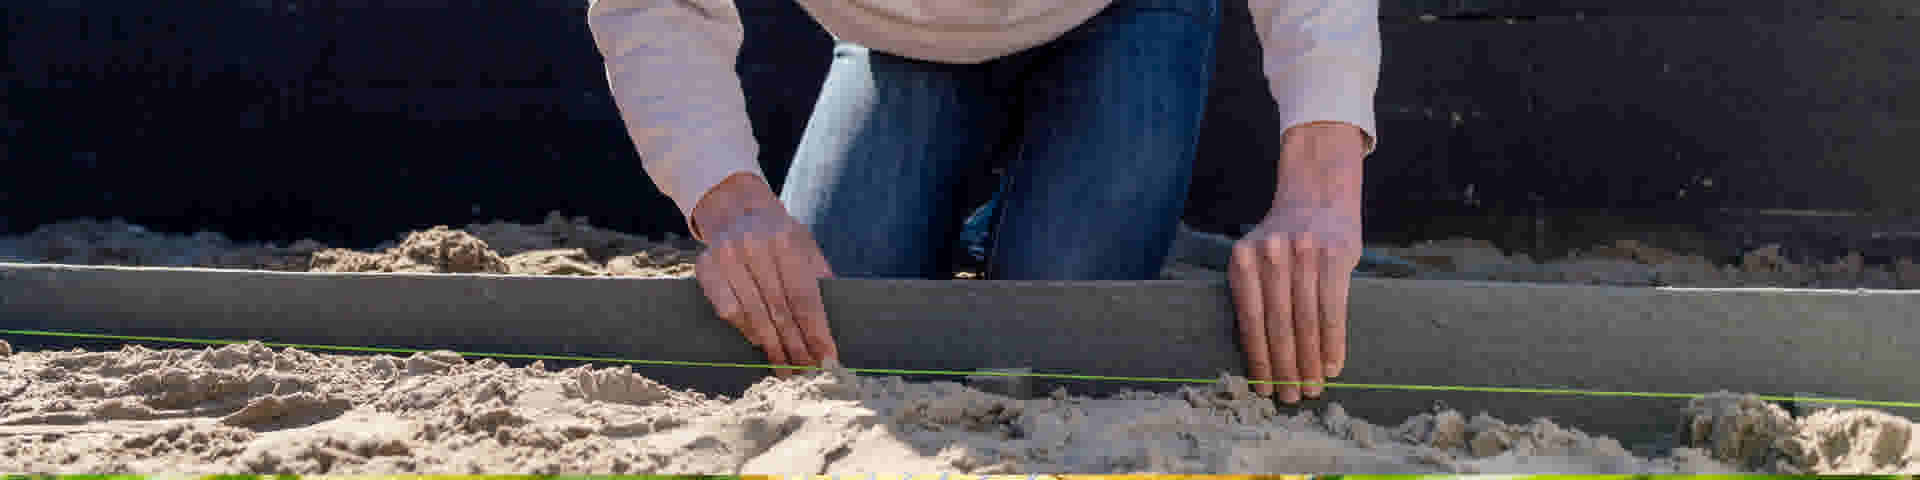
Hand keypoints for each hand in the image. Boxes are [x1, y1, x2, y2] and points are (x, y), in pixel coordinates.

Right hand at [691, 173, 838, 376]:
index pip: (804, 296)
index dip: (816, 331)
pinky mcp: (705, 267)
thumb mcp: (804, 244)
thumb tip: (836, 324)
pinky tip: (759, 343)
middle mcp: (753, 246)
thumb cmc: (778, 234)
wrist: (735, 208)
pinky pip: (728, 311)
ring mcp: (726, 257)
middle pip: (780, 310)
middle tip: (808, 372)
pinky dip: (745, 330)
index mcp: (785, 240)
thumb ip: (818, 276)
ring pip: (753, 315)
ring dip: (772, 347)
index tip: (828, 358)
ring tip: (787, 368)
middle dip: (796, 346)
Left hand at [1230, 123, 1365, 403]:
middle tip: (1291, 397)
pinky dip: (1333, 342)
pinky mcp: (1335, 256)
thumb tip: (1259, 356)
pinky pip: (1334, 309)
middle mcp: (1270, 256)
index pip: (1250, 321)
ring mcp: (1304, 255)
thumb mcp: (1256, 258)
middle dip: (1284, 367)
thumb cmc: (1284, 239)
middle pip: (1278, 326)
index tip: (1263, 389)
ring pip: (1306, 322)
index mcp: (1241, 260)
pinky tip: (1333, 365)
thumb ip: (1254, 296)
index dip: (1258, 359)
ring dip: (1310, 362)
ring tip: (1314, 387)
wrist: (1317, 193)